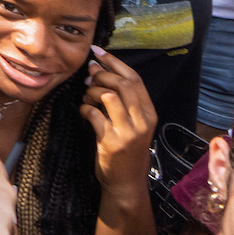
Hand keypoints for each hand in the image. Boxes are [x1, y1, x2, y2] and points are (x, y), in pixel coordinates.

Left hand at [79, 45, 156, 186]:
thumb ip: (122, 101)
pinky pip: (93, 114)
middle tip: (88, 76)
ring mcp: (128, 132)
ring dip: (92, 91)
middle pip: (122, 84)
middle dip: (101, 75)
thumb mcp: (132, 123)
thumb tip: (97, 70)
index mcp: (149, 113)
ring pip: (108, 96)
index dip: (115, 62)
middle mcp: (142, 121)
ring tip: (87, 97)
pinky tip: (84, 113)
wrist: (126, 182)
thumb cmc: (126, 149)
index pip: (135, 79)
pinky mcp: (111, 142)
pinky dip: (84, 109)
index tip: (98, 51)